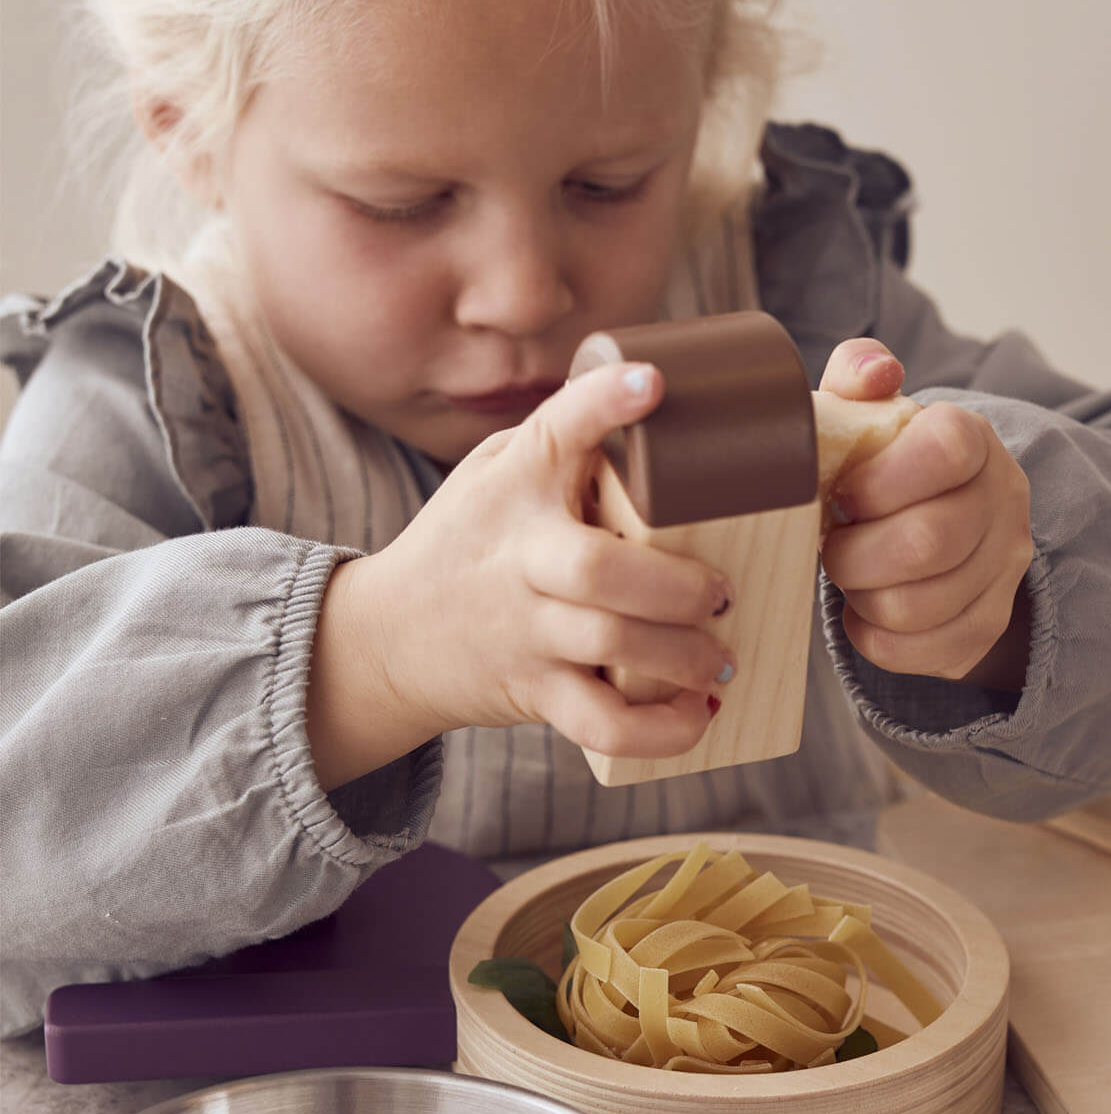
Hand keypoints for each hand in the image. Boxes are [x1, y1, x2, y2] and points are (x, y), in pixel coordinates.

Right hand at [306, 362, 734, 787]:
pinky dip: (658, 730)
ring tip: (720, 656)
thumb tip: (660, 408)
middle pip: (596, 568)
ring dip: (683, 655)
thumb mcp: (494, 472)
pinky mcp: (535, 691)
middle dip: (676, 583)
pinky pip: (600, 724)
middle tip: (720, 591)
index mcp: (514, 485)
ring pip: (611, 645)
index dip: (602, 402)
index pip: (555, 430)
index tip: (650, 384)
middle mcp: (520, 556)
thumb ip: (561, 445)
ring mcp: (527, 630)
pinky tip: (699, 714)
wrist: (387, 638)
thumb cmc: (467, 539)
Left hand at [818, 340, 1033, 686]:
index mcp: (973, 438)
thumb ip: (860, 375)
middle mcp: (1003, 502)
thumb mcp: (867, 410)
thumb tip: (877, 372)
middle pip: (930, 542)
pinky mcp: (986, 626)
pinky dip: (874, 637)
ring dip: (863, 596)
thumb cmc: (882, 462)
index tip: (842, 492)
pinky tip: (865, 610)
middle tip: (831, 547)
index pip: (947, 451)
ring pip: (920, 606)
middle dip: (856, 554)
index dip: (882, 479)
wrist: (931, 518)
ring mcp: (1003, 569)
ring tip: (850, 576)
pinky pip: (920, 652)